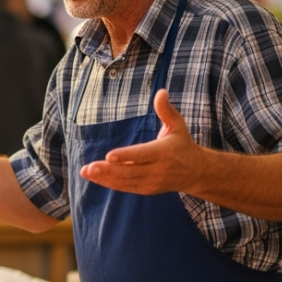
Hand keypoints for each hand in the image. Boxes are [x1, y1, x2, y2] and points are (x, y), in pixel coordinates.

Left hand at [79, 89, 203, 194]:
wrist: (196, 172)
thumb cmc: (183, 144)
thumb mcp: (178, 125)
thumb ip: (166, 110)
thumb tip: (160, 91)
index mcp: (163, 152)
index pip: (142, 154)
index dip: (126, 155)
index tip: (109, 155)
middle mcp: (157, 170)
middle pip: (129, 171)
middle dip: (108, 170)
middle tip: (89, 167)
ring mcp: (151, 182)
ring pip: (125, 181)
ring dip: (104, 178)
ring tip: (85, 171)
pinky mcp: (146, 189)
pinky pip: (125, 187)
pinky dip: (110, 183)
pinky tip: (94, 177)